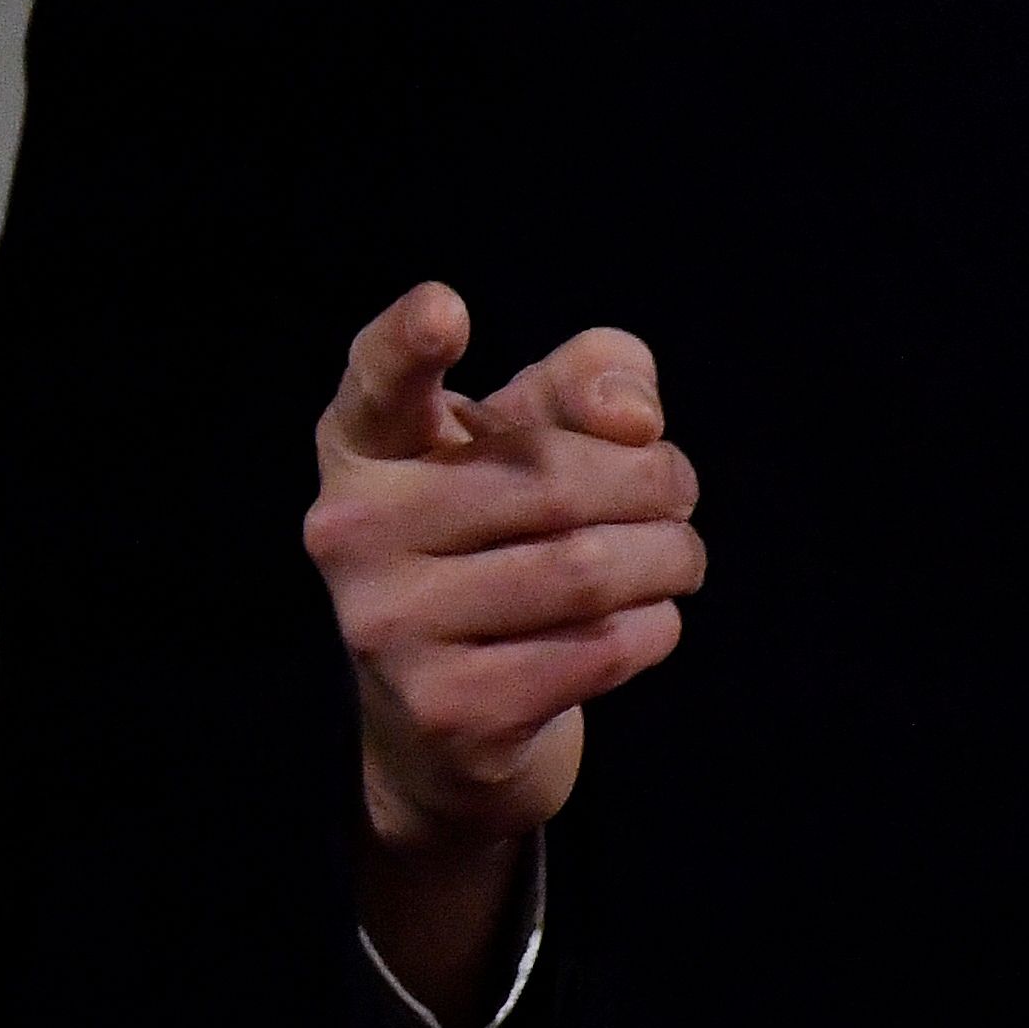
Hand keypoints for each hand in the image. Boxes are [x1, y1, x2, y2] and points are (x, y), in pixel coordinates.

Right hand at [304, 284, 701, 1012]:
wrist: (448, 717)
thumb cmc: (500, 537)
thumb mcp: (533, 435)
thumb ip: (591, 381)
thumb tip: (633, 421)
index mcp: (362, 444)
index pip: (378, 380)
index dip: (411, 341)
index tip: (448, 309)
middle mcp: (350, 529)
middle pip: (553, 479)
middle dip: (653, 480)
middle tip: (679, 490)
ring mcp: (387, 626)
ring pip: (586, 570)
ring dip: (670, 557)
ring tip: (678, 555)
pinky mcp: (446, 710)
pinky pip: (599, 650)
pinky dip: (653, 627)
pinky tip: (644, 619)